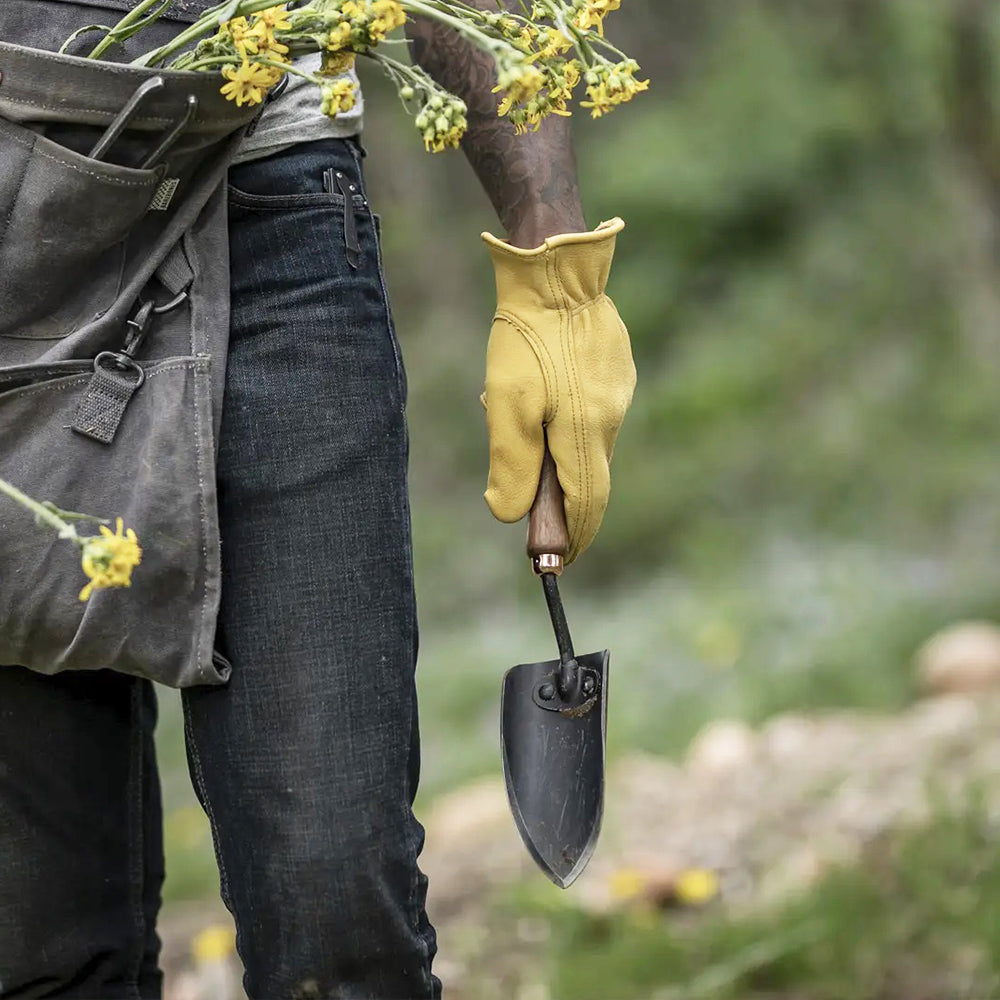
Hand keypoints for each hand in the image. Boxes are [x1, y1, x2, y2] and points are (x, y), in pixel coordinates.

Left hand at [481, 218, 635, 563]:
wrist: (556, 271)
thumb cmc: (525, 337)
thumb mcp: (506, 403)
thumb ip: (511, 465)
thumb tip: (509, 514)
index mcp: (586, 432)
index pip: (586, 505)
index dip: (572, 539)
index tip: (555, 564)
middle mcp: (611, 418)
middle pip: (587, 478)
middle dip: (559, 499)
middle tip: (529, 508)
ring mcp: (619, 394)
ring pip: (587, 444)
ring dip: (557, 451)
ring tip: (519, 416)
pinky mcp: (618, 373)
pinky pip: (593, 413)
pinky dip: (566, 422)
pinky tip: (542, 393)